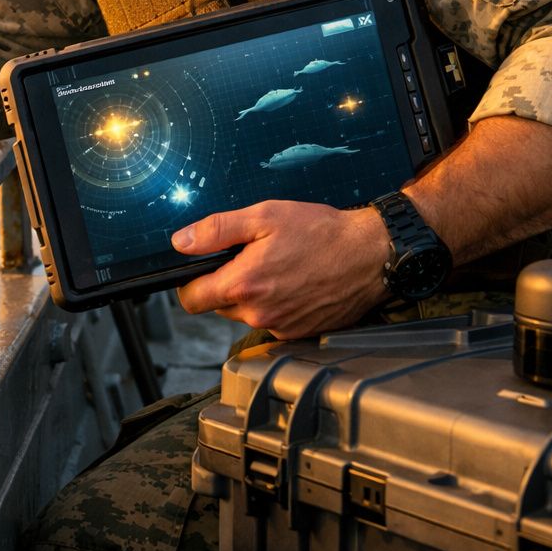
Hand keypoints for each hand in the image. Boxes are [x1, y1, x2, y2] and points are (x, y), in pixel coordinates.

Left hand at [170, 200, 391, 338]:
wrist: (370, 254)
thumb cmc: (321, 232)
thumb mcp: (263, 217)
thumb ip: (216, 230)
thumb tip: (181, 242)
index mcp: (244, 286)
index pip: (191, 299)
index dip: (189, 282)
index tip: (200, 269)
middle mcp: (259, 314)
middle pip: (218, 306)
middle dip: (225, 283)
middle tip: (250, 258)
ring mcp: (281, 327)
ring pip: (245, 314)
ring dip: (251, 295)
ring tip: (276, 267)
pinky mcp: (299, 334)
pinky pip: (272, 321)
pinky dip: (275, 305)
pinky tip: (293, 282)